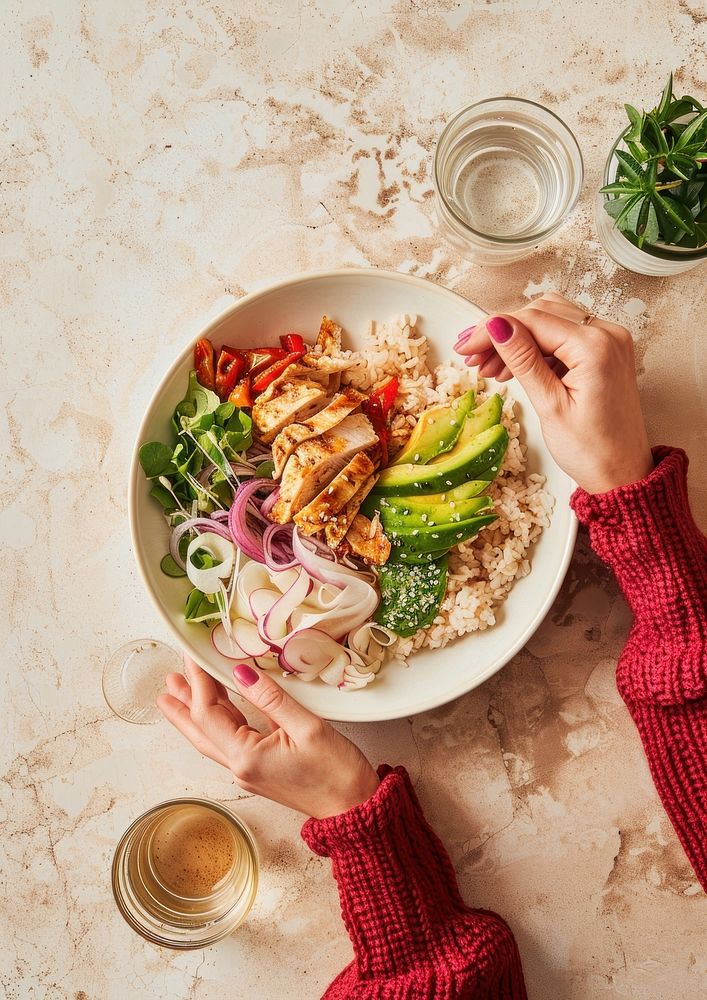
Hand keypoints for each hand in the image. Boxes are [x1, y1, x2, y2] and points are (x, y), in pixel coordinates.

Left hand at [157, 656, 379, 818]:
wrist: (354, 809)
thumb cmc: (337, 772)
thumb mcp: (307, 726)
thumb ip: (271, 697)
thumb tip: (240, 672)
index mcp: (247, 756)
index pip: (208, 713)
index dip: (198, 682)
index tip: (192, 656)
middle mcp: (240, 767)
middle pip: (200, 730)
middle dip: (182, 703)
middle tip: (167, 680)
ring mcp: (248, 771)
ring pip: (210, 738)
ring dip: (193, 714)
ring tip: (177, 694)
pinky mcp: (258, 771)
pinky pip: (227, 743)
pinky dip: (217, 723)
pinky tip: (218, 711)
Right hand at [454, 293, 653, 493]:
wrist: (622, 473)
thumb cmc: (592, 450)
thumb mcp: (549, 406)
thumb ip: (523, 360)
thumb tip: (496, 326)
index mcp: (596, 347)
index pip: (532, 320)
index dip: (491, 329)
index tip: (465, 345)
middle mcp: (607, 334)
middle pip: (540, 313)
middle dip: (501, 332)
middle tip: (472, 356)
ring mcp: (608, 341)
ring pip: (550, 321)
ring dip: (516, 338)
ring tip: (489, 366)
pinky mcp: (604, 351)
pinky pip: (563, 336)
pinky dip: (536, 347)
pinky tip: (513, 367)